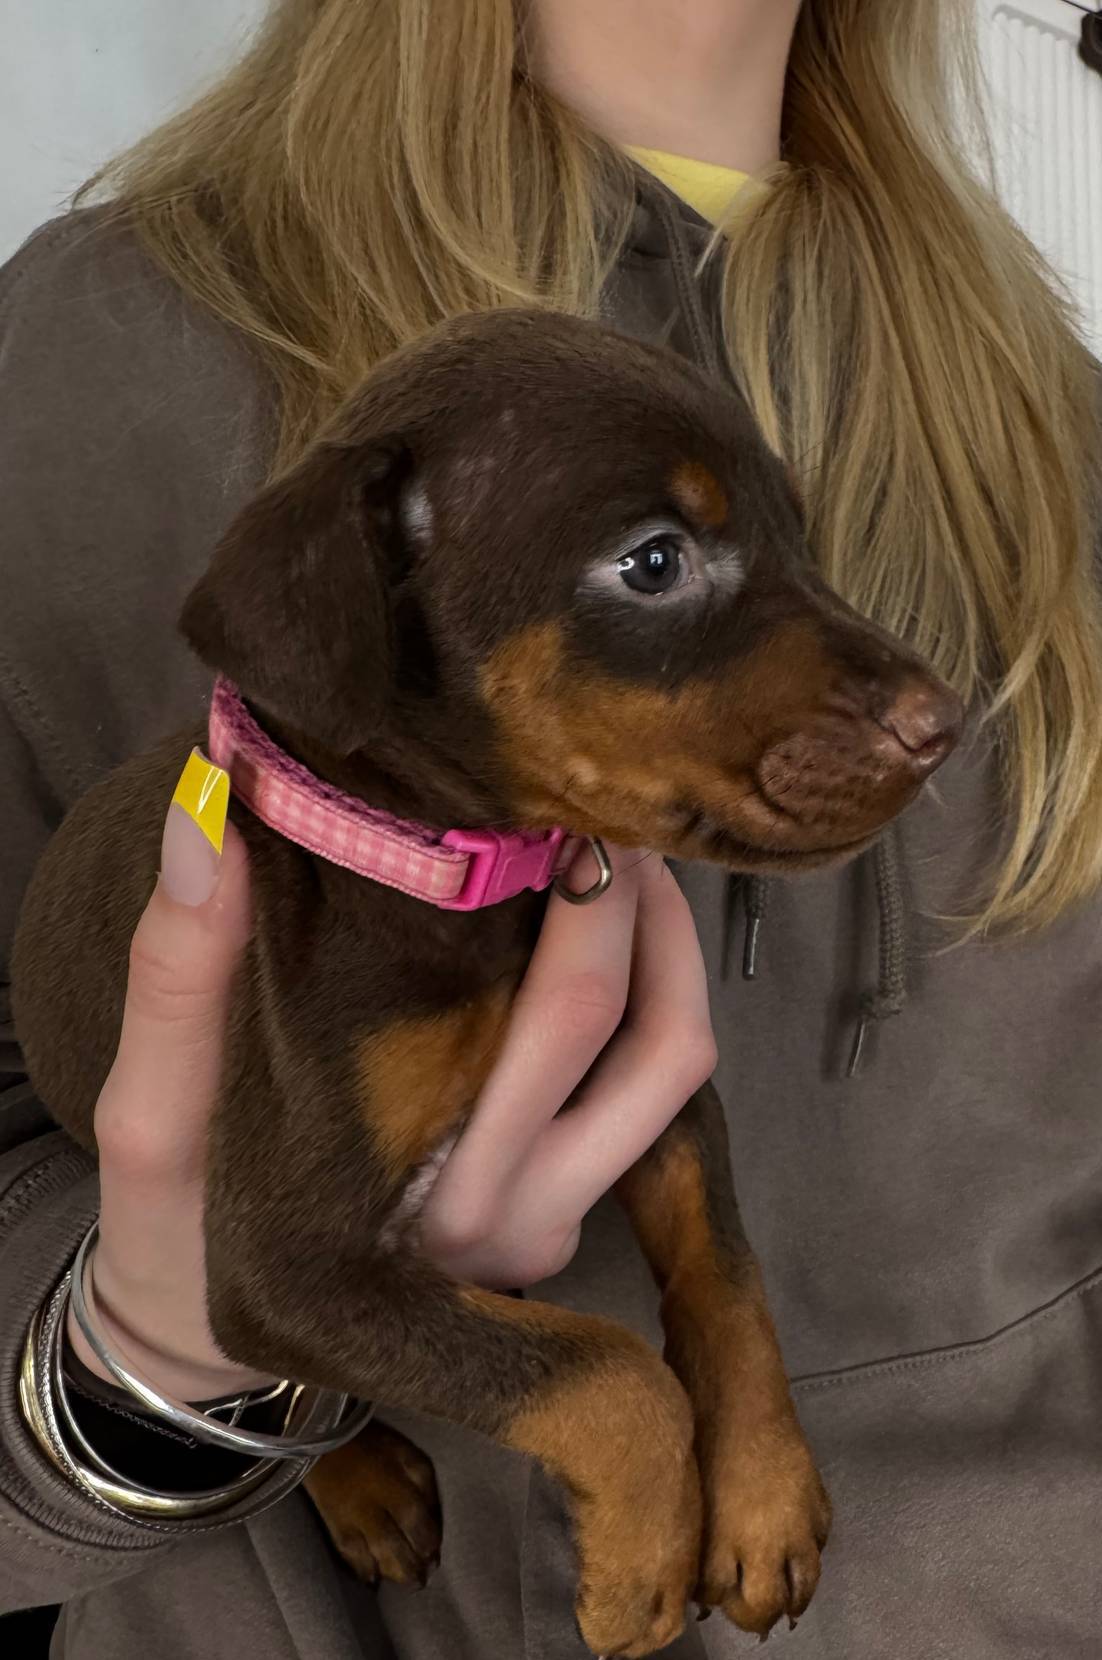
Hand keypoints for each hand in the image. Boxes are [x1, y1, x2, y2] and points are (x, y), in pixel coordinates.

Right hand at [71, 781, 714, 1400]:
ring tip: (618, 850)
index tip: (547, 799)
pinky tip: (608, 925)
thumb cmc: (175, 1223)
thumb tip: (210, 817)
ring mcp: (546, 1228)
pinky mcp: (560, 1224)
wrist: (204, 1339)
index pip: (551, 1024)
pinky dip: (651, 996)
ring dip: (668, 944)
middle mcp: (507, 1221)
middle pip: (634, 1031)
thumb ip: (178, 969)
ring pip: (671, 1066)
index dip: (575, 896)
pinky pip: (650, 1100)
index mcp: (419, 1196)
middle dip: (629, 895)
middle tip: (589, 799)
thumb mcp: (147, 1109)